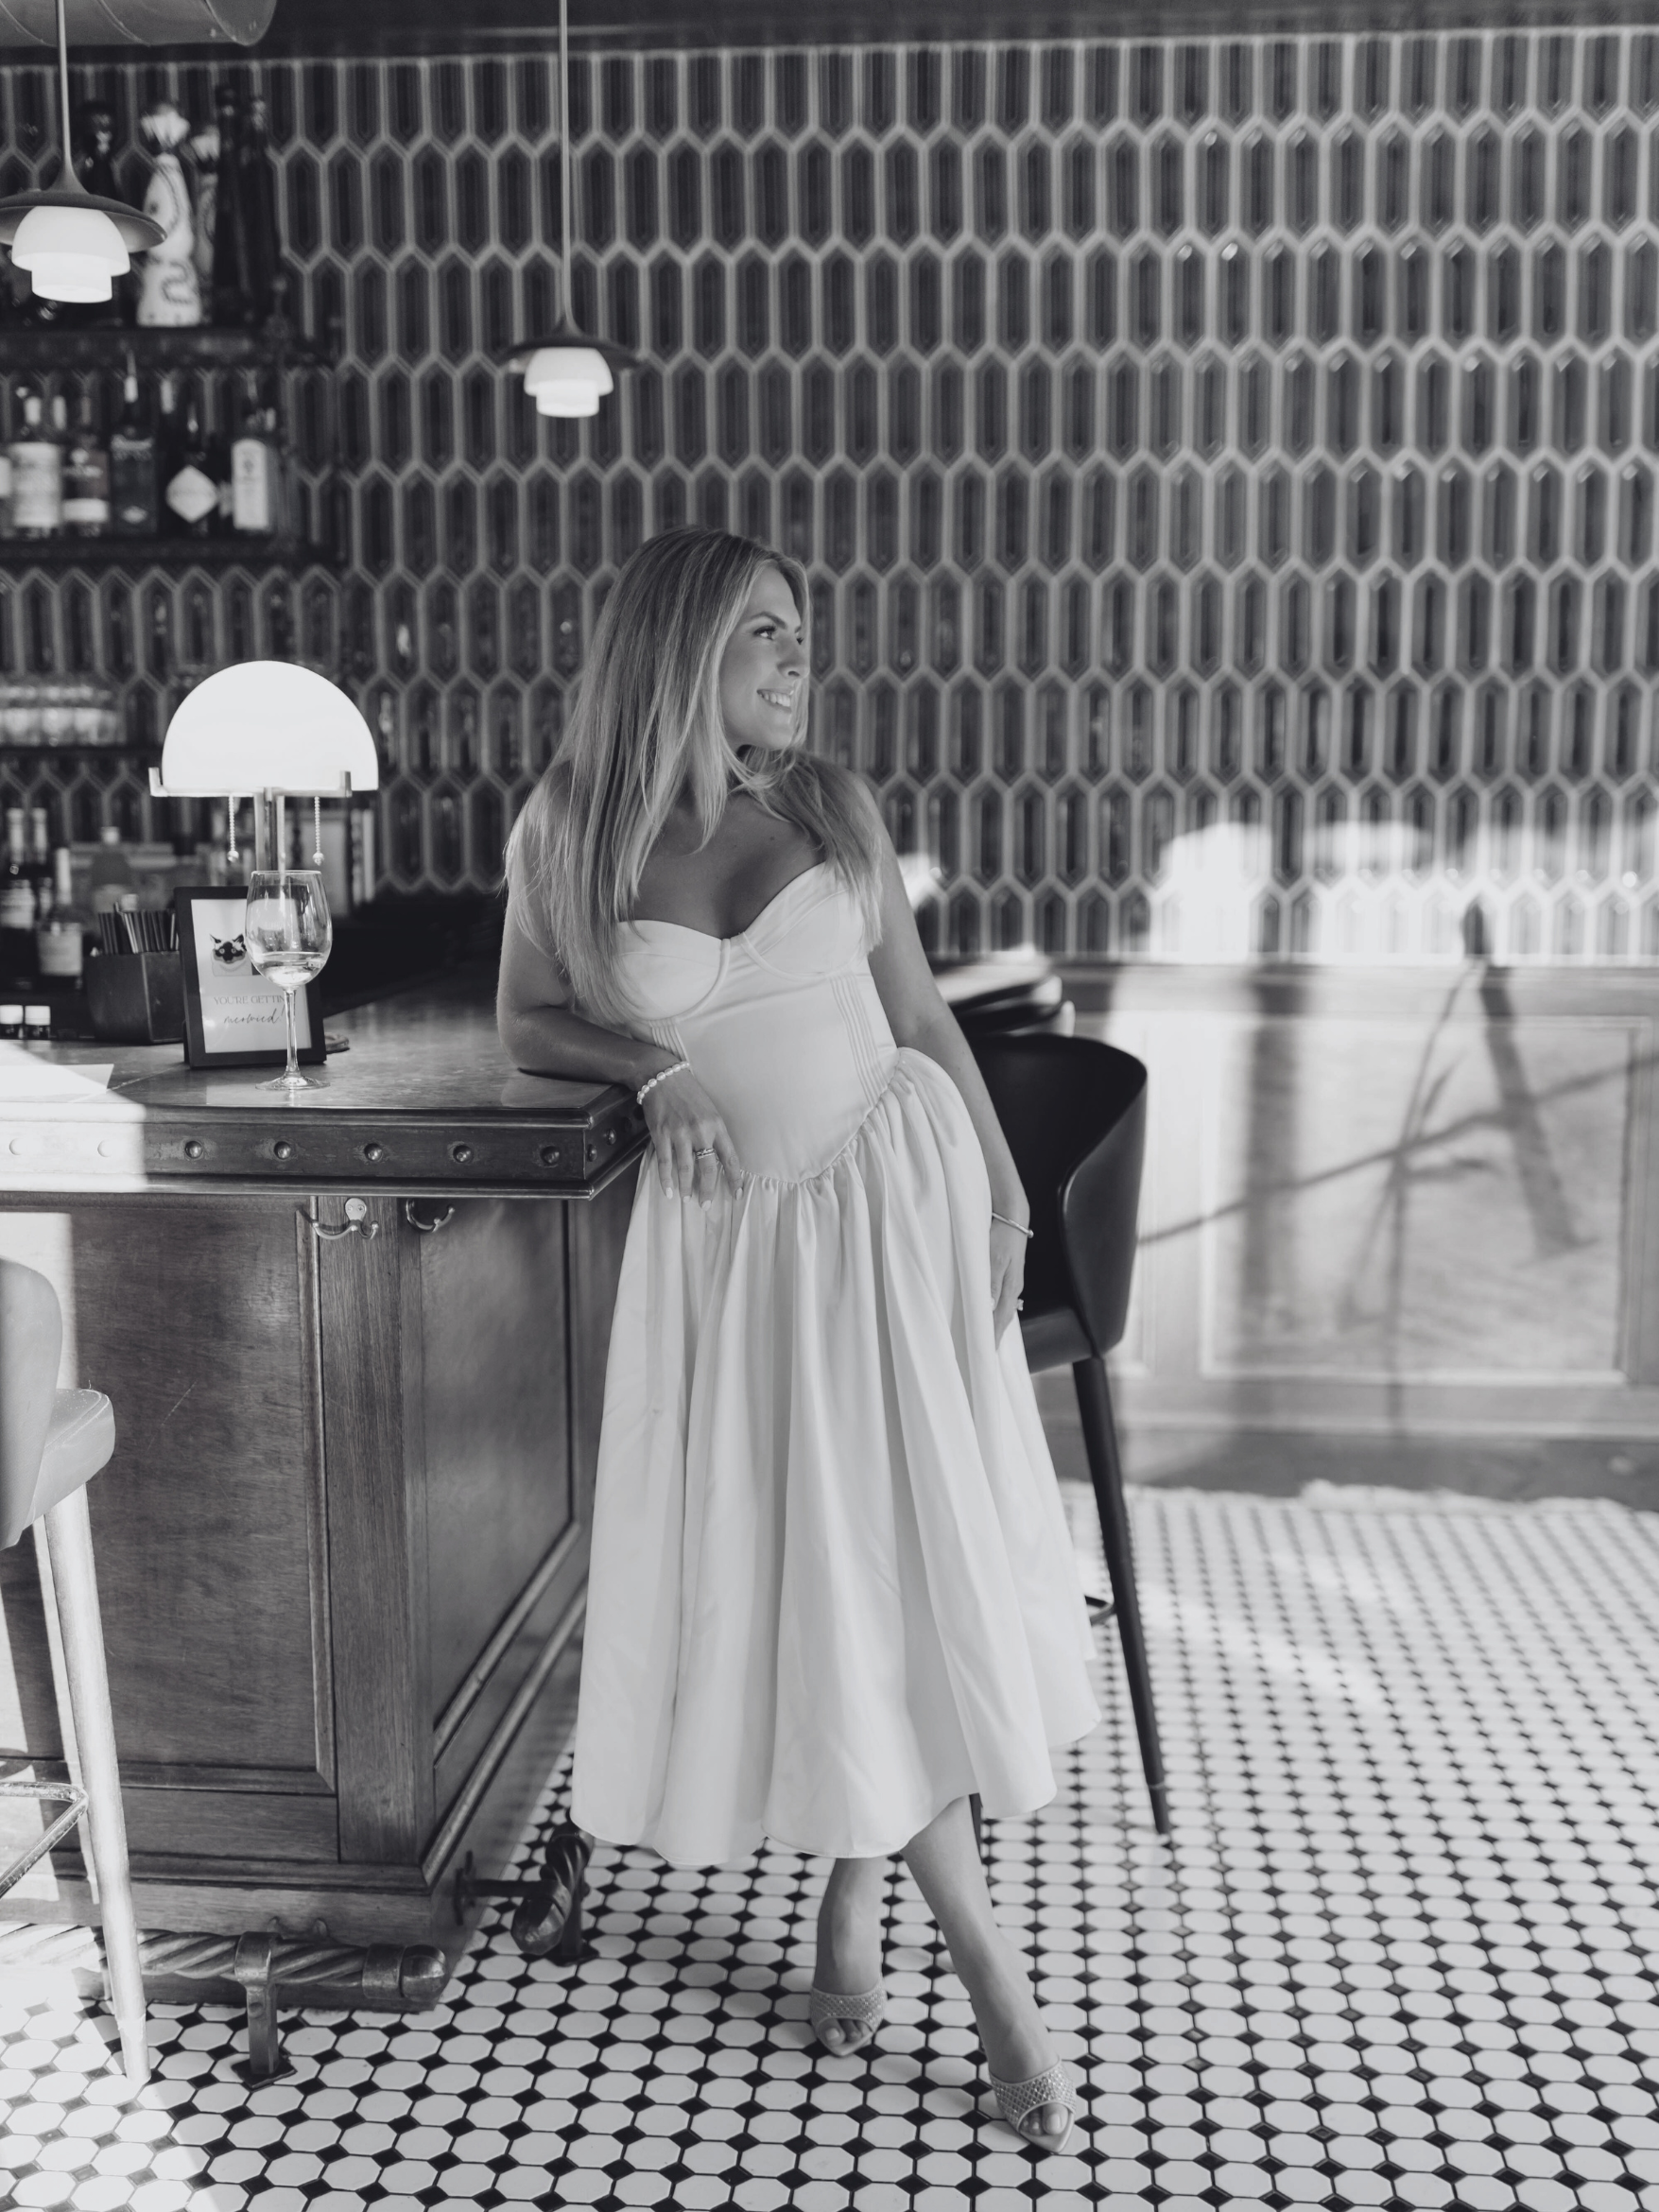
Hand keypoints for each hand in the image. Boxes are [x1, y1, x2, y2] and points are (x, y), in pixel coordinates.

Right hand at [642, 1066, 742, 1205]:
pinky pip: (665, 1162)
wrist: (663, 1076)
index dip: (734, 1179)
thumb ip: (714, 1133)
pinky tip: (668, 1190)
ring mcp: (680, 1133)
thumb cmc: (689, 1093)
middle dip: (708, 1190)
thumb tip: (717, 1159)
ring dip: (686, 1187)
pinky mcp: (662, 1134)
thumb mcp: (710, 1110)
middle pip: (708, 1168)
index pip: (730, 1158)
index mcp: (717, 1125)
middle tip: (706, 1205)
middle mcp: (700, 1131)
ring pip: (685, 1169)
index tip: (737, 1194)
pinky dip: (666, 1179)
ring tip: (687, 1199)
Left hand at [990, 1216, 1026, 1343]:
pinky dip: (996, 1313)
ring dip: (995, 1326)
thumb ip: (991, 1284)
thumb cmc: (1001, 1236)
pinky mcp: (1008, 1277)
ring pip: (1003, 1311)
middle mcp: (1013, 1289)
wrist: (1013, 1218)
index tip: (985, 1354)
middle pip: (1004, 1319)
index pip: (1000, 1320)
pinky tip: (990, 1316)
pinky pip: (1002, 1302)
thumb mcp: (993, 1259)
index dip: (992, 1337)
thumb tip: (989, 1308)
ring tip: (986, 1341)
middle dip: (994, 1336)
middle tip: (984, 1354)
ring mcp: (1012, 1283)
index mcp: (1010, 1287)